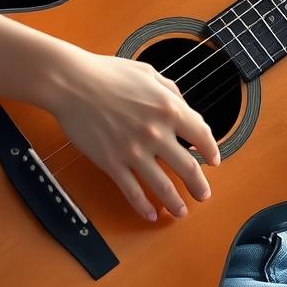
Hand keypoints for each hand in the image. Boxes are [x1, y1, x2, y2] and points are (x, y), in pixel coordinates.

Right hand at [47, 48, 220, 222]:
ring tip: (181, 212)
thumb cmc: (108, 73)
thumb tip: (183, 105)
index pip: (201, 135)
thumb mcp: (148, 72)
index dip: (210, 150)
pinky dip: (143, 207)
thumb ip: (170, 90)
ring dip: (175, 203)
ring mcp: (133, 150)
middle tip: (203, 194)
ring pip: (163, 186)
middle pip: (187, 167)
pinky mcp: (111, 163)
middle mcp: (155, 132)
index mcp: (168, 107)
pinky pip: (132, 192)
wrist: (73, 82)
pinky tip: (150, 214)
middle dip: (198, 185)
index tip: (213, 160)